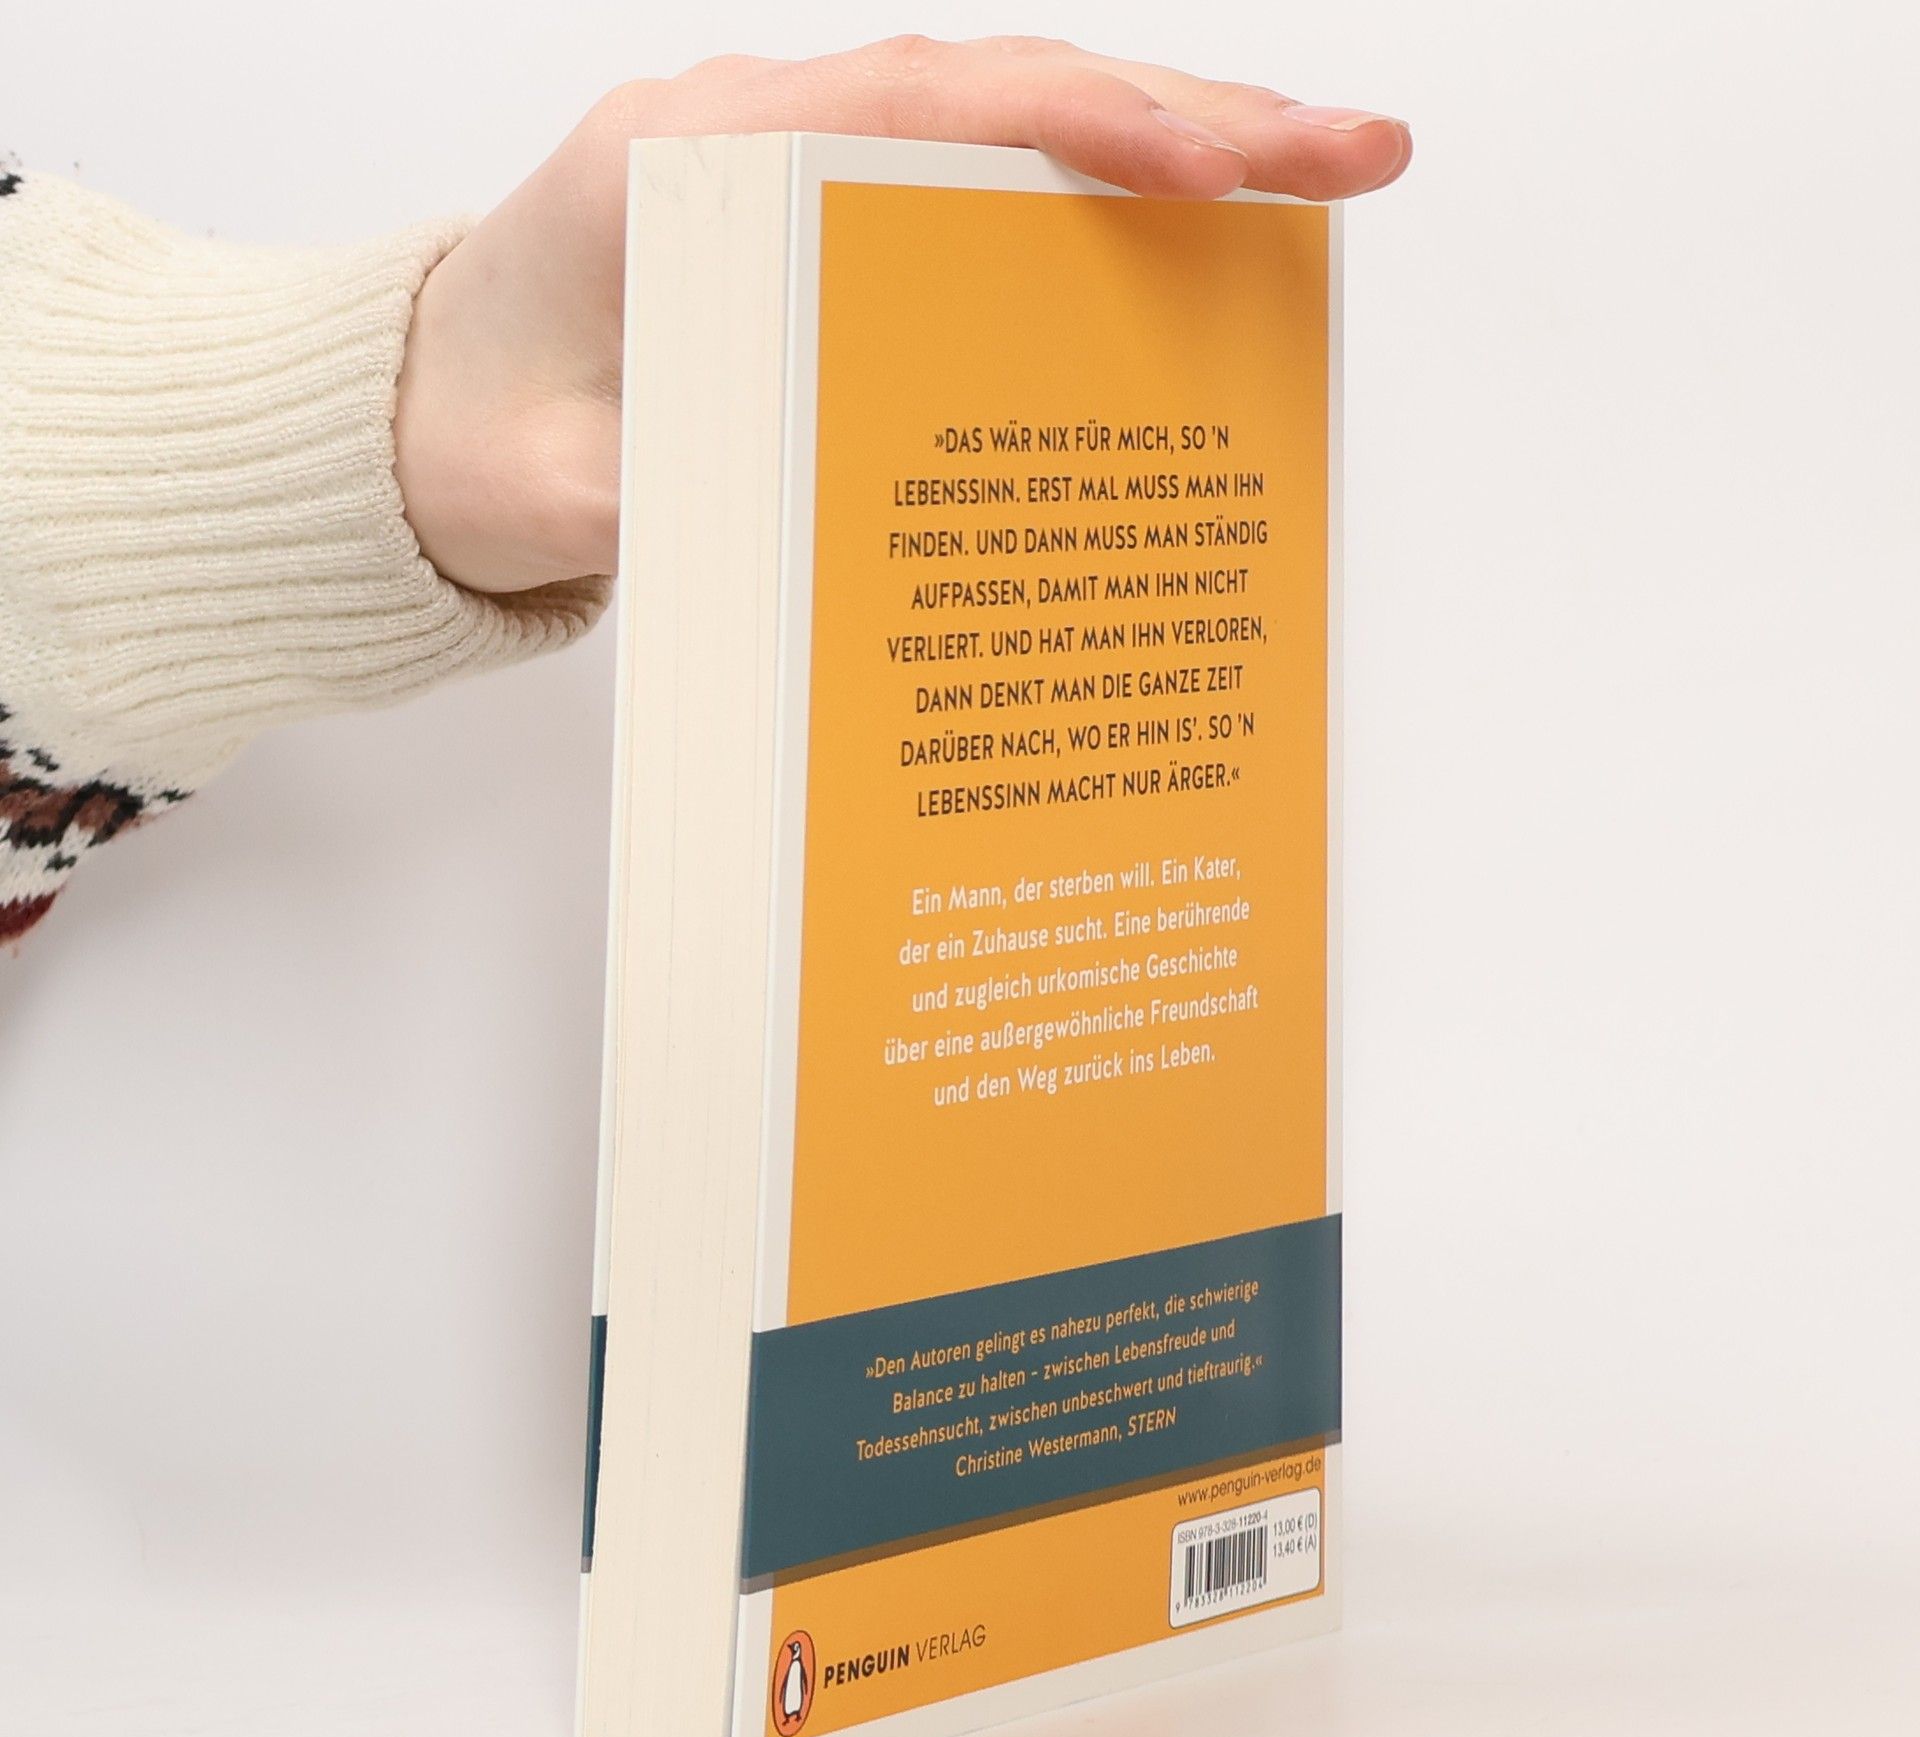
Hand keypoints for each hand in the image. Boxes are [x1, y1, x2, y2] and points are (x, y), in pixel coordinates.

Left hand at [393, 36, 1410, 595]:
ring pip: (1019, 141)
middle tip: (1358, 152)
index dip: (1079, 124)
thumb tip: (760, 529)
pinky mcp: (839, 241)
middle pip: (1010, 97)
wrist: (418, 430)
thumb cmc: (470, 434)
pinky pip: (987, 207)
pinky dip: (1099, 221)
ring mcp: (813, 179)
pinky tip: (1198, 256)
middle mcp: (768, 135)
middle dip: (1194, 120)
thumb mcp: (537, 483)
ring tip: (1325, 185)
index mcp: (694, 154)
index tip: (1205, 166)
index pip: (921, 103)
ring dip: (1175, 158)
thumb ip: (635, 500)